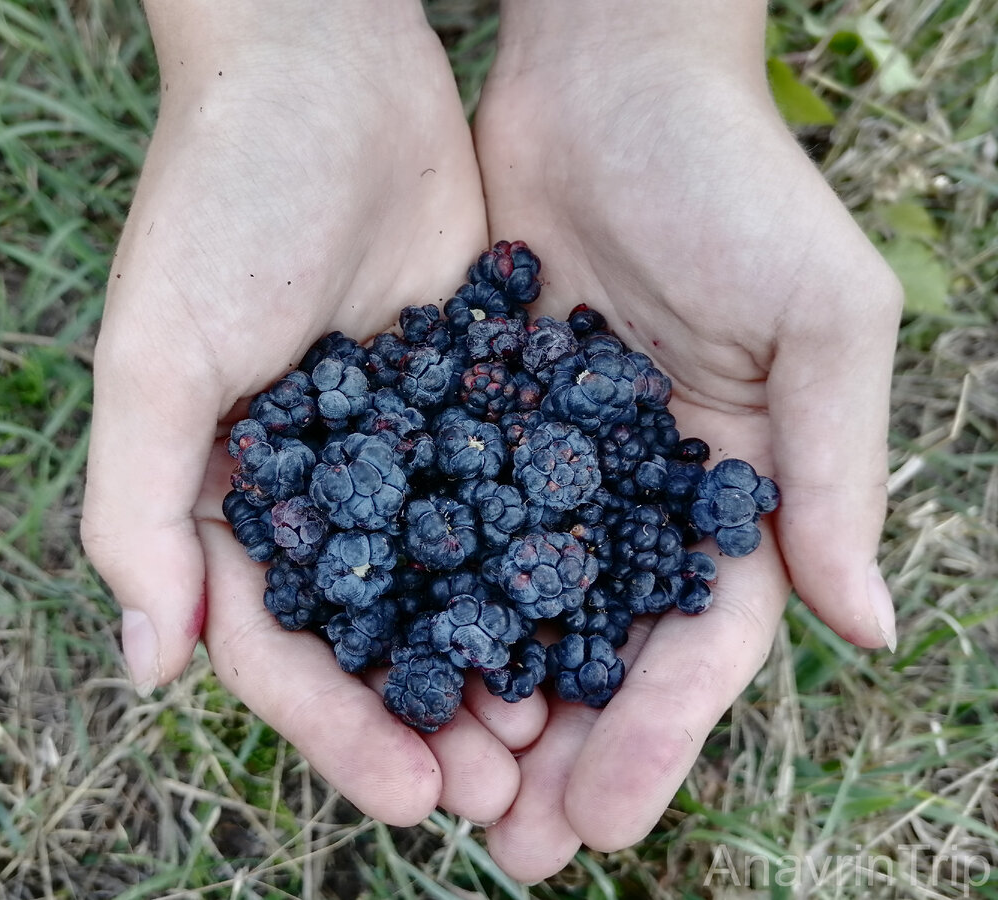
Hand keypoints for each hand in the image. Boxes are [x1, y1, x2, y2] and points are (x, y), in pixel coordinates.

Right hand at [81, 1, 540, 827]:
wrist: (321, 72)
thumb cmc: (217, 205)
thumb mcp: (154, 355)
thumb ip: (137, 509)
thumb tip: (149, 671)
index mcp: (232, 503)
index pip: (279, 651)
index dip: (338, 732)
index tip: (410, 800)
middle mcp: (320, 493)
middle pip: (373, 640)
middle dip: (428, 723)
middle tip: (499, 797)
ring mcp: (402, 450)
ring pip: (454, 587)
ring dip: (497, 666)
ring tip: (554, 739)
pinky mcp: (473, 397)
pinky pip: (510, 500)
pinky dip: (546, 564)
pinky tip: (598, 620)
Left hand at [470, 1, 901, 880]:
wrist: (609, 80)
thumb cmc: (733, 184)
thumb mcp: (820, 318)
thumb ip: (835, 470)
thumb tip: (864, 629)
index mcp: (731, 492)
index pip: (699, 646)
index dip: (656, 740)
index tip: (605, 826)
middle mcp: (636, 494)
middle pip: (598, 653)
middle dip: (562, 754)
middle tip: (512, 850)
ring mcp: (550, 462)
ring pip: (514, 611)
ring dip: (484, 701)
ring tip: (440, 789)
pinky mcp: (475, 417)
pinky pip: (443, 525)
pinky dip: (421, 597)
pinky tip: (385, 662)